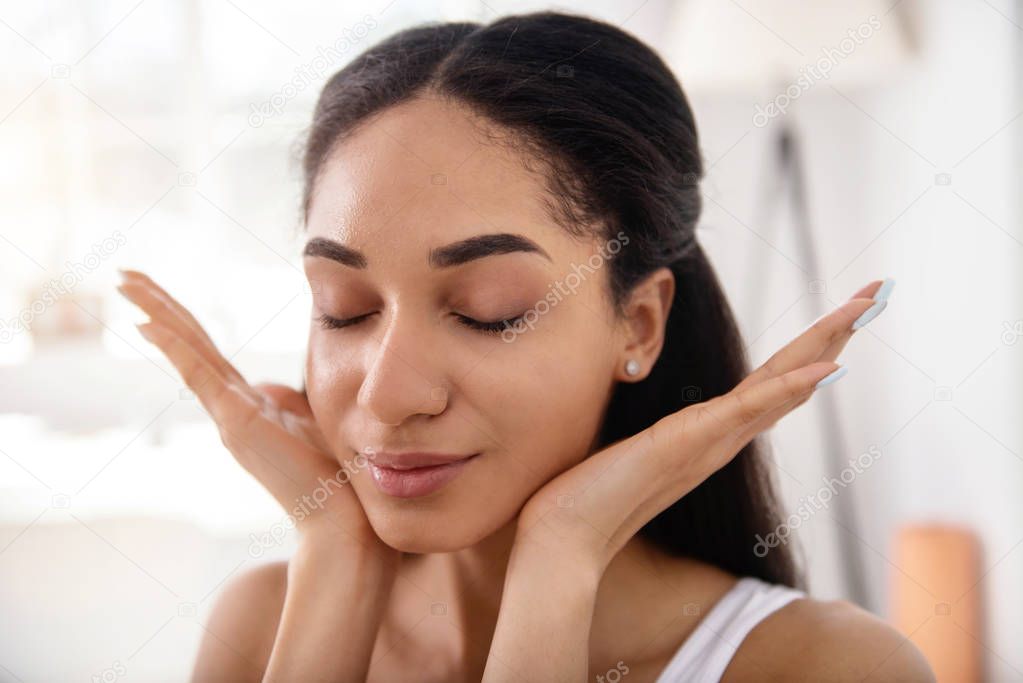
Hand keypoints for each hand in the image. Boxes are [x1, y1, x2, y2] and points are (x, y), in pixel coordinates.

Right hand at [116, 269, 392, 559]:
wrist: (342, 518)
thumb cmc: (333, 477)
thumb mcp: (309, 426)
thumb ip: (287, 403)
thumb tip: (272, 387)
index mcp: (247, 405)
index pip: (208, 350)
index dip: (182, 318)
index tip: (155, 291)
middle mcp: (231, 407)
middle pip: (190, 342)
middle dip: (158, 305)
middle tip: (124, 275)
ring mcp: (230, 415)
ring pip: (189, 351)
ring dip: (157, 313)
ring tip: (125, 282)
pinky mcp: (237, 423)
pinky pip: (201, 376)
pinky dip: (175, 348)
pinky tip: (149, 324)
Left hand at [515, 279, 891, 573]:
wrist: (565, 541)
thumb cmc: (585, 498)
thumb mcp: (620, 450)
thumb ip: (644, 436)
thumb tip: (640, 423)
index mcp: (705, 436)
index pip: (767, 385)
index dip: (805, 353)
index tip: (838, 320)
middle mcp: (718, 440)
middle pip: (790, 378)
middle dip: (833, 335)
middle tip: (875, 295)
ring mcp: (708, 443)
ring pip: (781, 385)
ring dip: (826, 344)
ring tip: (864, 308)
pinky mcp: (688, 445)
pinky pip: (747, 411)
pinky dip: (789, 389)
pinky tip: (825, 368)